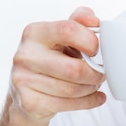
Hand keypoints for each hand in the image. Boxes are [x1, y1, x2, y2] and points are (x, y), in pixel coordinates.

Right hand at [8, 7, 105, 123]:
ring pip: (73, 89)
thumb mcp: (63, 36)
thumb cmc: (51, 58)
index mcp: (35, 32)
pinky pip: (68, 105)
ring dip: (91, 88)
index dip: (89, 40)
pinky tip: (94, 97)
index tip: (97, 49)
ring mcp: (23, 80)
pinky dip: (88, 102)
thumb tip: (94, 21)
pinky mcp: (29, 103)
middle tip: (102, 73)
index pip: (67, 30)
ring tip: (95, 83)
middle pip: (73, 68)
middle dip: (95, 73)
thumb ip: (80, 21)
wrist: (24, 92)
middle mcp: (25, 55)